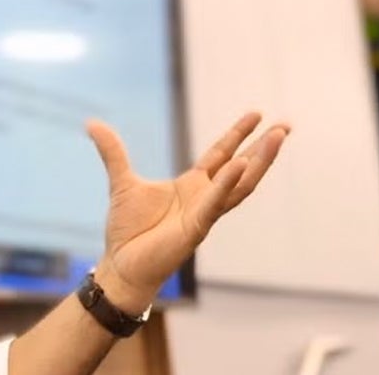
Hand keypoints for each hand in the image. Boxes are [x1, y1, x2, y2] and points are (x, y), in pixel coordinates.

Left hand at [88, 112, 289, 311]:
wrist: (121, 264)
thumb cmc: (128, 229)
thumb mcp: (121, 182)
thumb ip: (113, 152)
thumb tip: (92, 123)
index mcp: (192, 186)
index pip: (221, 154)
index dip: (238, 135)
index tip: (257, 114)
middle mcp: (204, 198)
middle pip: (241, 167)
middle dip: (264, 148)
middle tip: (286, 126)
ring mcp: (204, 213)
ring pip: (240, 184)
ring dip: (259, 162)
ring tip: (276, 138)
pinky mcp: (196, 229)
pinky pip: (216, 204)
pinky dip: (228, 184)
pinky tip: (241, 165)